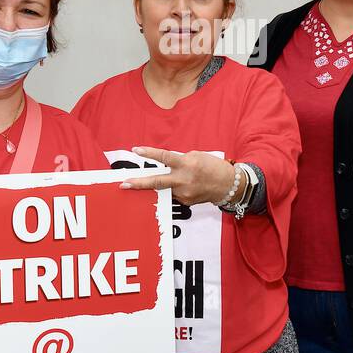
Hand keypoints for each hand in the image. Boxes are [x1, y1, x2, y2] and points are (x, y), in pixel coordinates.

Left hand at [120, 146, 237, 206]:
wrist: (228, 185)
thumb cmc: (213, 167)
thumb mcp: (196, 156)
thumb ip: (179, 160)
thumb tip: (165, 166)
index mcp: (186, 164)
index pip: (164, 157)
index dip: (149, 153)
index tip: (136, 150)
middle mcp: (183, 180)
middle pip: (156, 181)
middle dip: (139, 183)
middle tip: (124, 184)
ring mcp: (184, 193)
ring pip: (166, 187)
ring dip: (165, 183)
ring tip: (179, 178)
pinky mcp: (186, 202)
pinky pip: (174, 193)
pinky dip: (177, 188)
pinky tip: (189, 185)